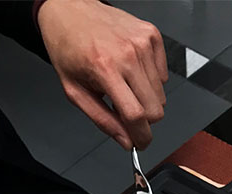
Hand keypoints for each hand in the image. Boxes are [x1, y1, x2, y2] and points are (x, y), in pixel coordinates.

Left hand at [37, 0, 167, 149]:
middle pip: (156, 109)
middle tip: (126, 110)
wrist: (70, 8)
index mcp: (105, 68)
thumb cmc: (68, 44)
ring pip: (161, 94)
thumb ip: (101, 119)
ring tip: (124, 83)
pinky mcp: (152, 36)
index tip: (140, 142)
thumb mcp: (74, 89)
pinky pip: (163, 75)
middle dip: (144, 119)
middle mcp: (128, 54)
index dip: (141, 137)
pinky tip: (132, 69)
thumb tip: (125, 140)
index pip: (136, 115)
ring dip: (145, 97)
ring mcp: (143, 43)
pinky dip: (150, 79)